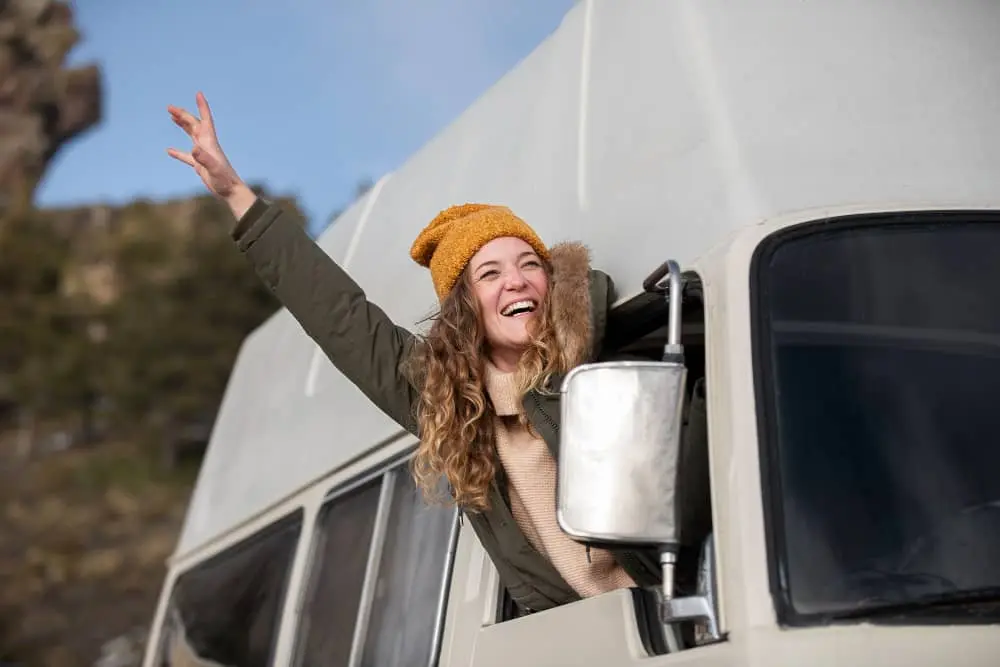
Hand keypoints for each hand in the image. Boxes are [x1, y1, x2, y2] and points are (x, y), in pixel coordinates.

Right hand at [167, 92, 255, 218]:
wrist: (231, 192)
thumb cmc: (225, 181)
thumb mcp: (213, 169)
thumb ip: (203, 158)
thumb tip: (193, 149)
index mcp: (210, 143)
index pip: (206, 120)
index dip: (202, 107)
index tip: (199, 93)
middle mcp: (207, 146)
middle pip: (194, 125)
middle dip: (183, 115)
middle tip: (169, 107)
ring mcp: (203, 155)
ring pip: (191, 135)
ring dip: (182, 126)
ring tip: (172, 117)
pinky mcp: (200, 165)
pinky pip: (186, 156)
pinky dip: (178, 152)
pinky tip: (169, 150)